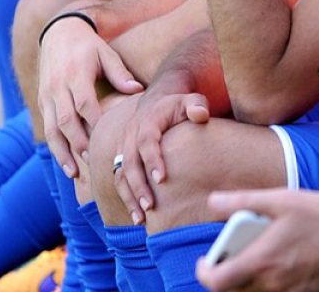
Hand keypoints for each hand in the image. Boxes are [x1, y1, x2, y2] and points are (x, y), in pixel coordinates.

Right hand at [36, 17, 143, 177]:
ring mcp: (46, 95)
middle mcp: (57, 86)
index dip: (93, 123)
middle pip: (65, 119)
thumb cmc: (89, 46)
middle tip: (91, 161)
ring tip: (73, 172)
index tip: (106, 140)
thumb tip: (137, 90)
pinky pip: (45, 127)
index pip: (83, 102)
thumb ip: (119, 73)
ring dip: (61, 152)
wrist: (58, 33)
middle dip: (77, 143)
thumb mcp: (106, 53)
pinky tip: (65, 163)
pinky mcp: (41, 100)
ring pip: (51, 128)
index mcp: (76, 74)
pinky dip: (54, 147)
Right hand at [112, 80, 211, 222]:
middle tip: (149, 207)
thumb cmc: (179, 106)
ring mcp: (123, 148)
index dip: (152, 159)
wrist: (157, 103)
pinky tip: (138, 217)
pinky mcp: (121, 160)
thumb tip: (200, 114)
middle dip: (138, 185)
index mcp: (146, 121)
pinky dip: (126, 198)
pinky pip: (119, 180)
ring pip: (120, 175)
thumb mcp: (190, 99)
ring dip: (129, 197)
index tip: (162, 179)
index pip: (146, 141)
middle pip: (129, 162)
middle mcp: (130, 135)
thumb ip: (197, 104)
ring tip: (141, 219)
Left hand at [195, 189, 318, 291]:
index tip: (206, 261)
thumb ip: (243, 201)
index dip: (205, 272)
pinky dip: (273, 283)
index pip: (216, 282)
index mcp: (262, 261)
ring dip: (250, 279)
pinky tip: (286, 263)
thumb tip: (213, 202)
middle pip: (234, 291)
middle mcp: (273, 285)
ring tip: (262, 255)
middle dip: (228, 274)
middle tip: (236, 253)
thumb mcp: (283, 199)